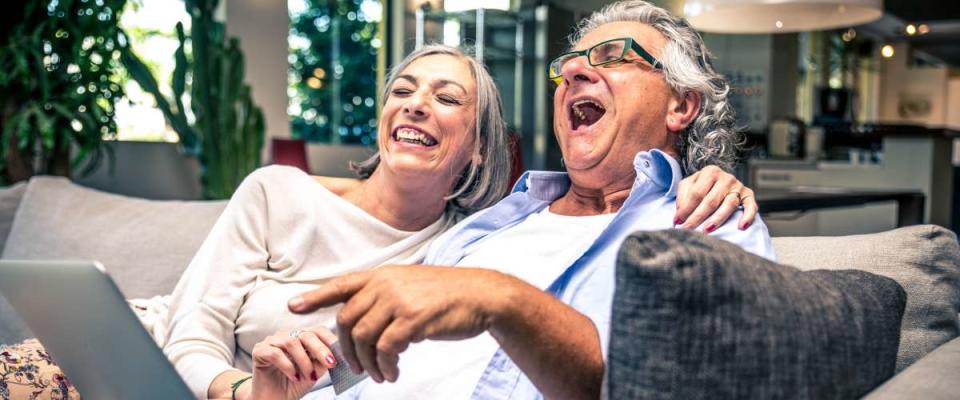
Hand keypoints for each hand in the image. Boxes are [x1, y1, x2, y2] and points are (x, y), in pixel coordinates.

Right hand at [247, 328, 338, 399]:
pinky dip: (288, 366)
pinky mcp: (259, 351)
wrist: (273, 399)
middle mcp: (286, 336)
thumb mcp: (314, 372)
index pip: (317, 330)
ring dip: (304, 361)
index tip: (340, 353)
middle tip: (330, 363)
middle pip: (305, 334)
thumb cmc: (294, 384)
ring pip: (291, 342)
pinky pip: (275, 353)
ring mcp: (271, 341)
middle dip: (320, 349)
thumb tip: (339, 353)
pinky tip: (294, 378)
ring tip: (309, 377)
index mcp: (300, 337)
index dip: (329, 339)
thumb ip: (323, 361)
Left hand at [287, 265, 510, 383]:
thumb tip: (362, 324)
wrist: (481, 295)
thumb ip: (385, 297)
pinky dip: (385, 366)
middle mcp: (386, 284)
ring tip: (379, 375)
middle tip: (356, 368)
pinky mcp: (413, 319)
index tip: (294, 307)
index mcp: (383, 275)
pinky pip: (385, 349)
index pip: (342, 285)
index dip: (316, 296)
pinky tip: (393, 372)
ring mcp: (398, 300)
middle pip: (347, 320)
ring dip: (367, 363)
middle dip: (346, 348)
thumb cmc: (447, 295)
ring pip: (363, 338)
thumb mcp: (410, 285)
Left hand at [674, 165, 757, 230]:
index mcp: (710, 172)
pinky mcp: (748, 195)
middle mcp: (726, 178)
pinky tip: (741, 227)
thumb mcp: (689, 185)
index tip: (678, 221)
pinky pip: (751, 206)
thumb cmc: (701, 186)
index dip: (686, 208)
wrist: (719, 182)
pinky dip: (748, 216)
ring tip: (706, 230)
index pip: (697, 193)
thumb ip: (682, 197)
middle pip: (711, 200)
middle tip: (688, 229)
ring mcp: (738, 186)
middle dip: (698, 216)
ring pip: (729, 204)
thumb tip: (679, 215)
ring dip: (717, 219)